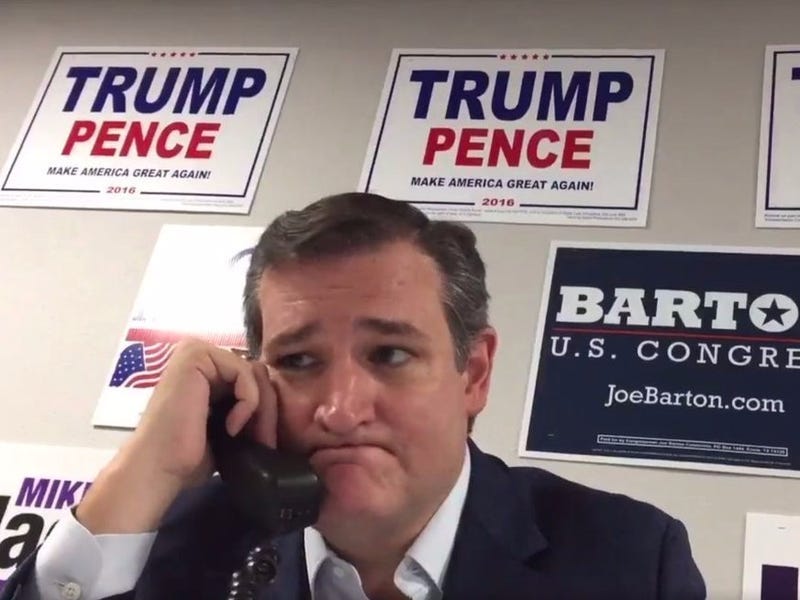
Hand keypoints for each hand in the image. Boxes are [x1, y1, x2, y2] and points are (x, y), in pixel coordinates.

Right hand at [76, 339, 277, 533]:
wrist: (160, 467)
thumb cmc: (191, 454)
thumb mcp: (231, 424)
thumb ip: (249, 404)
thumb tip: (277, 396)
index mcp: (207, 368)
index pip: (255, 377)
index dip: (265, 409)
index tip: (261, 441)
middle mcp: (201, 353)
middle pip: (257, 373)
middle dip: (266, 410)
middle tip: (262, 442)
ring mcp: (196, 350)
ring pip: (254, 373)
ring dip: (259, 409)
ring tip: (246, 436)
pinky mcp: (195, 355)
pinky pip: (243, 372)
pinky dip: (247, 401)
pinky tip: (231, 426)